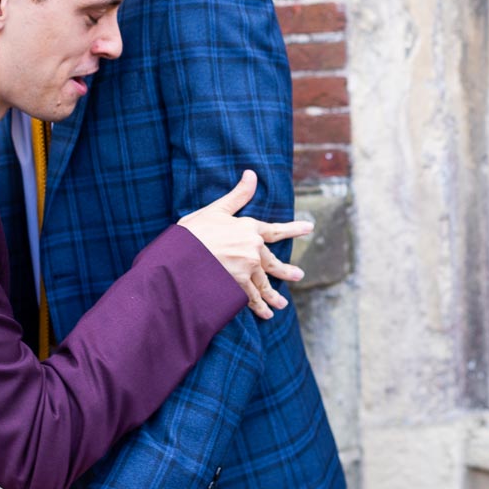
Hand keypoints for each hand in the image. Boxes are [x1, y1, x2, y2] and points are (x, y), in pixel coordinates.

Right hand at [178, 170, 311, 319]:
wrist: (179, 258)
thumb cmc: (194, 231)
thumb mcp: (216, 209)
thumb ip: (237, 196)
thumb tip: (251, 173)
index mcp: (249, 229)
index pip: (276, 230)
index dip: (294, 229)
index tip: (309, 228)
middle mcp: (253, 250)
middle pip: (273, 263)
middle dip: (286, 271)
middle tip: (298, 276)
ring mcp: (246, 270)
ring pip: (264, 284)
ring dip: (273, 296)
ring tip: (281, 305)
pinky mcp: (237, 287)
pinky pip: (251, 298)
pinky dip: (258, 307)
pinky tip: (265, 314)